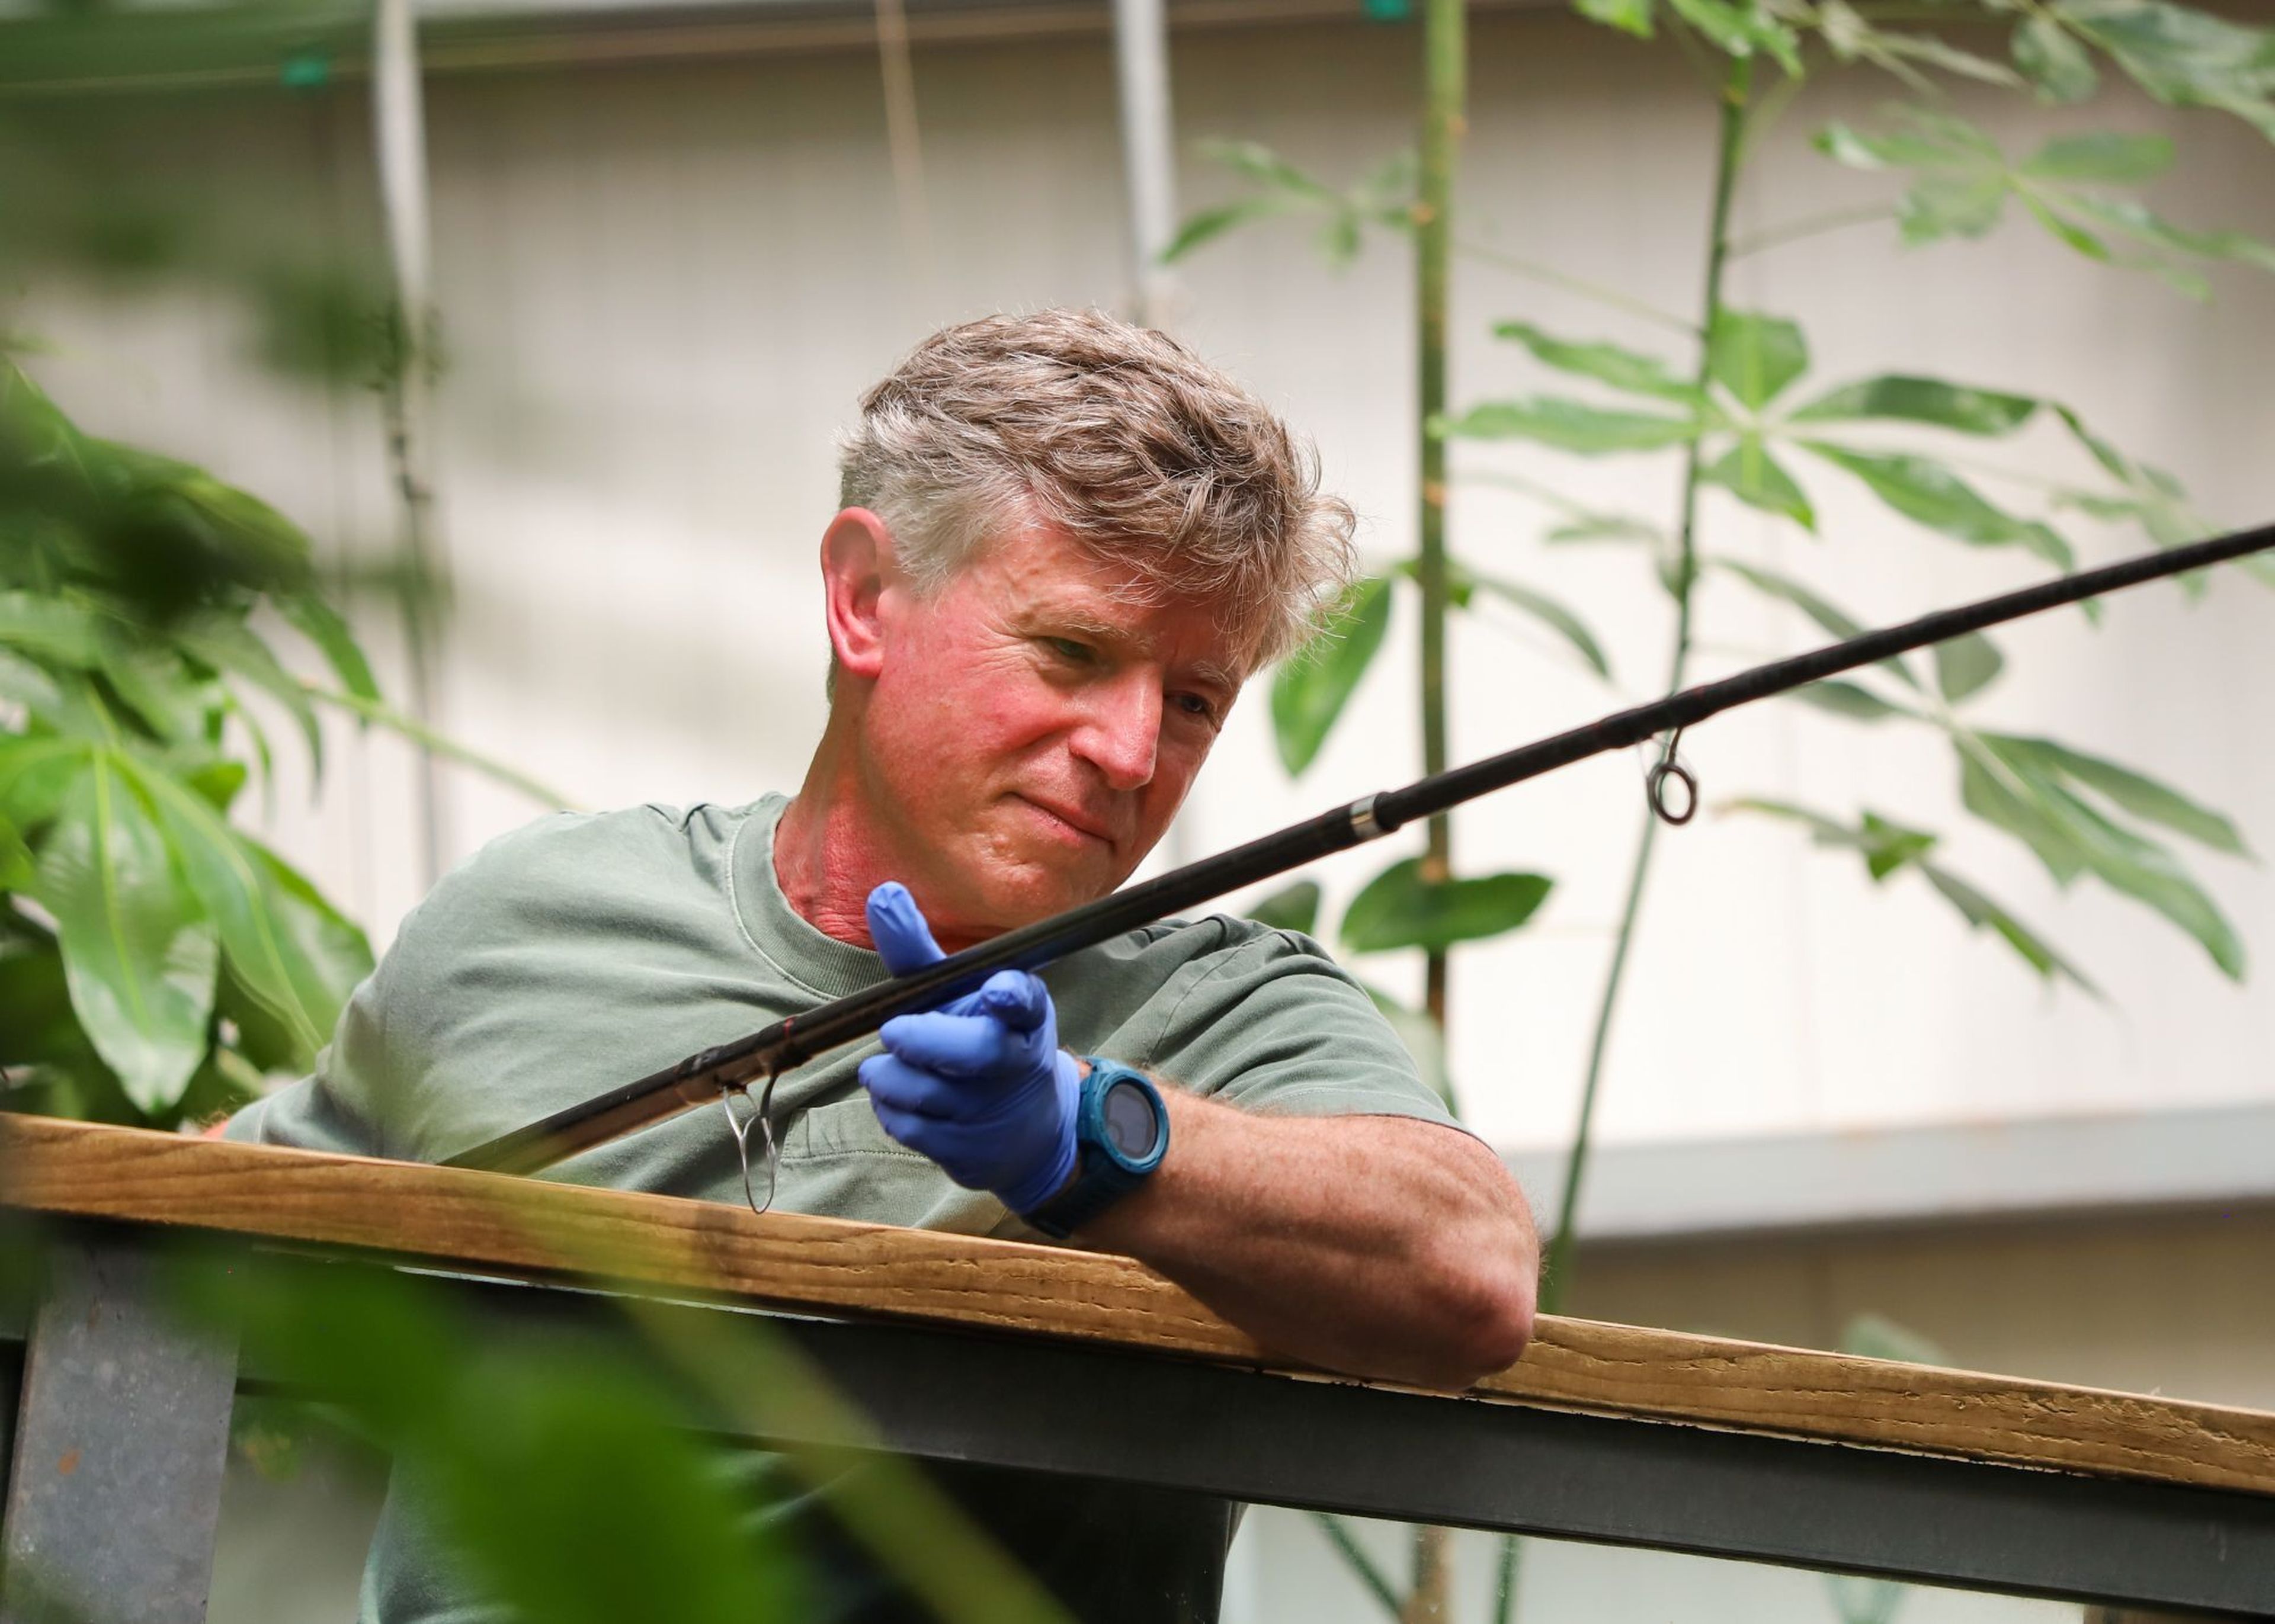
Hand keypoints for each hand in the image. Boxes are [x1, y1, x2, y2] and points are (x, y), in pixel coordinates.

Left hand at [857, 882, 1079, 1214]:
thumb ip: (918, 951)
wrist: (1029, 1133)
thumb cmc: (984, 1040)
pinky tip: (901, 1096)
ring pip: (924, 1092)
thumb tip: (882, 892)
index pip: (1025, 999)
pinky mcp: (965, 1151)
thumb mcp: (961, 992)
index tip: (996, 990)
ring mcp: (991, 1111)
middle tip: (894, 1031)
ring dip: (890, 1075)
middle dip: (927, 1039)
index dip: (1010, 995)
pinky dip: (890, 1106)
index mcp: (1025, 1015)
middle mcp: (1015, 1061)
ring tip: (890, 1063)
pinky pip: (906, 1125)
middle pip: (975, 1053)